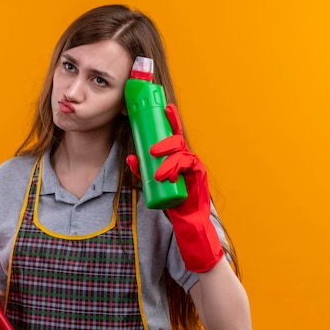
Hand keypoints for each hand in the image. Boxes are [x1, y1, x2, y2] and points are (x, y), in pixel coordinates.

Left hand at [127, 103, 223, 271]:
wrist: (186, 222)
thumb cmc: (171, 201)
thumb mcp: (151, 183)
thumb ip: (141, 171)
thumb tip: (130, 158)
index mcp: (177, 156)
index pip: (173, 134)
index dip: (171, 120)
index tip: (164, 107)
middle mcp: (187, 157)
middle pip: (177, 140)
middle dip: (165, 139)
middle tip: (150, 150)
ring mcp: (194, 165)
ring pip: (182, 153)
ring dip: (168, 159)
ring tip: (156, 168)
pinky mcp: (199, 174)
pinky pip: (188, 165)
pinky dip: (176, 168)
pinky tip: (167, 175)